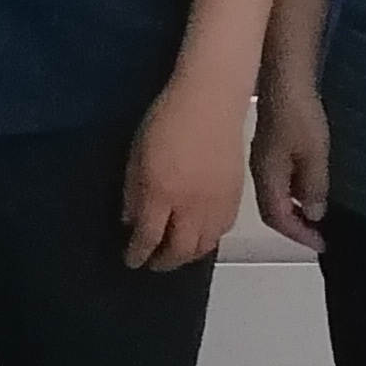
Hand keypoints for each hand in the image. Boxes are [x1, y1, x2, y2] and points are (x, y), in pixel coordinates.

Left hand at [122, 80, 245, 270]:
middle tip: (152, 263)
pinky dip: (208, 241)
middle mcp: (191, 205)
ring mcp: (216, 203)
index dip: (138, 253)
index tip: (130, 260)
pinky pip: (222, 232)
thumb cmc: (166, 120)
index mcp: (161, 192)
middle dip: (164, 262)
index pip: (149, 237)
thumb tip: (130, 222)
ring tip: (174, 253)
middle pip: (180, 250)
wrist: (210, 101)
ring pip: (204, 246)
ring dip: (187, 255)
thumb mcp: (136, 154)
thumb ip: (132, 193)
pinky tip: (198, 237)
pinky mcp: (235, 197)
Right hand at [250, 88, 330, 251]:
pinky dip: (293, 193)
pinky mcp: (269, 145)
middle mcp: (260, 171)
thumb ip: (314, 186)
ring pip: (276, 195)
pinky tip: (308, 188)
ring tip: (316, 217)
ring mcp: (262, 158)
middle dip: (295, 226)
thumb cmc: (299, 115)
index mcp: (267, 177)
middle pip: (273, 209)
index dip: (299, 234)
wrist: (282, 76)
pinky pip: (279, 180)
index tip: (322, 245)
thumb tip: (315, 215)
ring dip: (294, 210)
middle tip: (319, 235)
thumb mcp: (314, 154)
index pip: (278, 218)